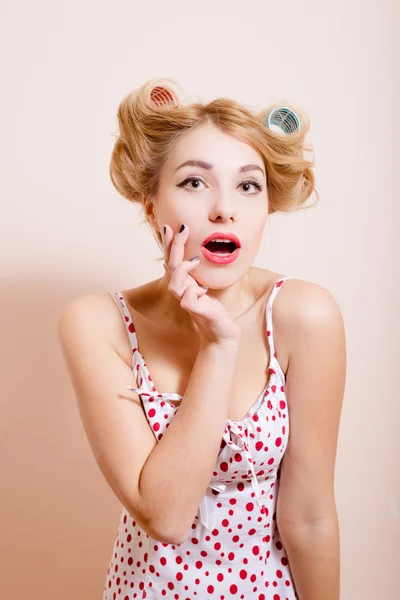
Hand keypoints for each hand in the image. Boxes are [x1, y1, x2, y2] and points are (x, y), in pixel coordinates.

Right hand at [162, 223, 241, 345]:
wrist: (221, 333)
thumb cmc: (213, 310)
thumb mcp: (205, 286)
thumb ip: (198, 274)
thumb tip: (195, 253)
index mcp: (185, 283)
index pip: (173, 260)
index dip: (170, 245)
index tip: (171, 226)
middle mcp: (183, 291)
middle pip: (172, 267)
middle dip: (175, 246)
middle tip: (181, 228)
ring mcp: (188, 302)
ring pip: (174, 285)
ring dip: (182, 269)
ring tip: (195, 260)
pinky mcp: (197, 312)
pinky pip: (187, 300)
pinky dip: (193, 292)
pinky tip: (203, 289)